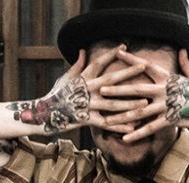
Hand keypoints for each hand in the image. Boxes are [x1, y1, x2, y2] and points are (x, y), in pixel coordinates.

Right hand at [15, 47, 147, 134]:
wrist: (43, 113)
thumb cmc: (56, 95)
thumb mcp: (65, 78)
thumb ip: (77, 65)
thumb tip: (82, 50)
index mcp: (83, 78)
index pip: (99, 62)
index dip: (111, 54)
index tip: (124, 47)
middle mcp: (87, 90)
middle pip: (111, 80)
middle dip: (128, 72)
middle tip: (143, 66)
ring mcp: (87, 105)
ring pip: (112, 104)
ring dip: (130, 104)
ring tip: (145, 104)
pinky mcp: (86, 119)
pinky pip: (105, 124)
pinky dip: (118, 127)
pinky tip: (131, 129)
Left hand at [101, 49, 188, 140]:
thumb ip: (186, 64)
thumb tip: (182, 50)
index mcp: (169, 78)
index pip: (147, 66)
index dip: (132, 60)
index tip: (118, 53)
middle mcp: (166, 91)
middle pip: (137, 90)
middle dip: (118, 89)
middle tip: (102, 88)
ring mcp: (167, 106)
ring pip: (140, 111)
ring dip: (122, 115)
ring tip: (106, 119)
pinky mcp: (171, 120)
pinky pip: (150, 128)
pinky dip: (137, 133)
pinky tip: (124, 138)